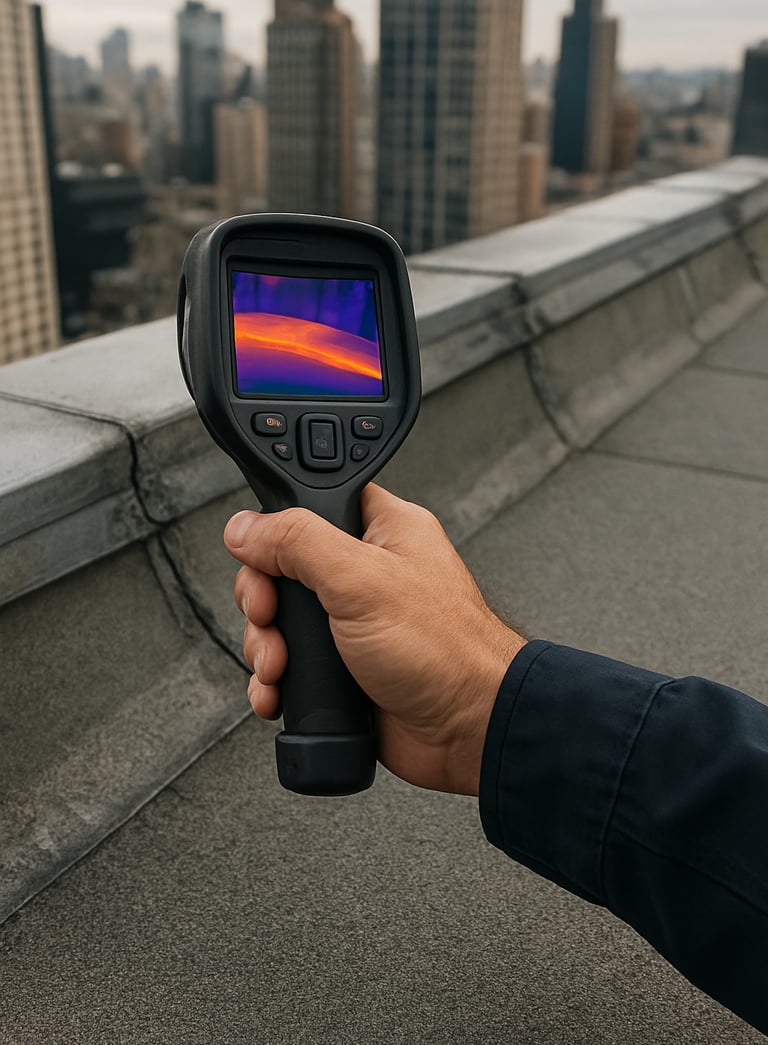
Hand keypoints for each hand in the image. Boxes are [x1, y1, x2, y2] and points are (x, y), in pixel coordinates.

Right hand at [223, 485, 526, 795]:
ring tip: (280, 665)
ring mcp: (355, 623)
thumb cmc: (446, 651)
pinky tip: (280, 692)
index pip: (313, 505)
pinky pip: (291, 666)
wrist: (469, 731)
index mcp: (384, 530)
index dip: (278, 528)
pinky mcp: (345, 668)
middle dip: (265, 600)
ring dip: (266, 646)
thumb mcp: (361, 580)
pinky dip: (275, 682)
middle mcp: (368, 573)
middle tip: (272, 617)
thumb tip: (247, 526)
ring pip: (281, 621)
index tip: (263, 557)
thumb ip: (298, 543)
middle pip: (284, 567)